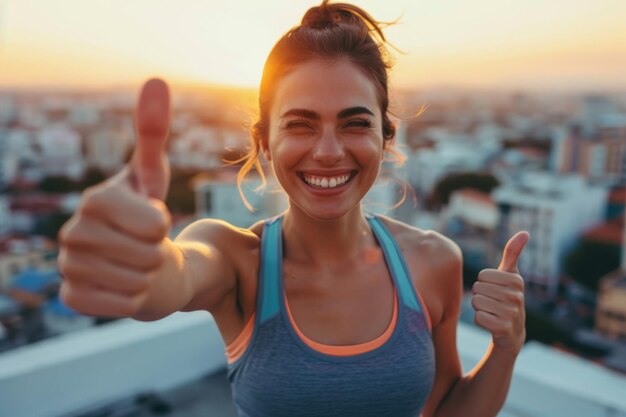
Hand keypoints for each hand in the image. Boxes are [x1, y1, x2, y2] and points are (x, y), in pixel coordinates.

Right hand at [58, 78, 171, 317]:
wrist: (135, 260)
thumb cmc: (146, 214)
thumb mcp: (153, 174)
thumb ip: (153, 130)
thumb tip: (156, 80)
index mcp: (94, 200)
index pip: (156, 225)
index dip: (165, 225)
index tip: (152, 219)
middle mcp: (72, 233)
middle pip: (150, 255)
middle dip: (158, 253)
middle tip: (144, 245)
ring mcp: (68, 267)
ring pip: (139, 283)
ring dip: (148, 276)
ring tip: (136, 263)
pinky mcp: (72, 297)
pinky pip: (124, 305)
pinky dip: (135, 298)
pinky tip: (124, 284)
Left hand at [471, 231, 529, 355]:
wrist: (512, 333)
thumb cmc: (507, 297)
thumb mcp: (510, 275)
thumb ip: (513, 253)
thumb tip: (525, 232)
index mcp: (516, 280)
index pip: (482, 275)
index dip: (483, 283)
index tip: (495, 290)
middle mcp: (517, 295)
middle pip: (477, 288)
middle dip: (480, 296)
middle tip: (493, 303)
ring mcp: (512, 313)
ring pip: (476, 302)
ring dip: (479, 308)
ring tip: (492, 312)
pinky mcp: (504, 328)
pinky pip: (478, 318)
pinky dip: (480, 320)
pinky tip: (492, 323)